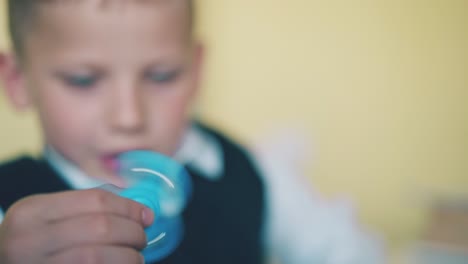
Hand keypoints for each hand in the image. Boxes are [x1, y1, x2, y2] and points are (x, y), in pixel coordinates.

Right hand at [0, 189, 153, 263]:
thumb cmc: (33, 244)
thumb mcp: (45, 218)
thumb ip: (83, 209)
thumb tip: (137, 211)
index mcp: (33, 211)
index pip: (95, 200)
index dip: (129, 208)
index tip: (146, 216)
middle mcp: (29, 239)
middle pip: (100, 227)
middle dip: (132, 232)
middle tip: (142, 238)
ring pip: (97, 256)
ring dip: (128, 257)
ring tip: (135, 257)